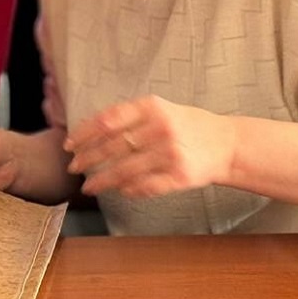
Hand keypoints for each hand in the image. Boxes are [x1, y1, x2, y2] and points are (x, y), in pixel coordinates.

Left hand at [65, 95, 235, 197]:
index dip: (84, 133)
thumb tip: (90, 130)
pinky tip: (120, 191)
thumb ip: (130, 116)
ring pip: (125, 170)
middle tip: (73, 167)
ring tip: (89, 187)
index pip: (108, 120)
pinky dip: (129, 190)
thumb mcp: (161, 109)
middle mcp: (160, 127)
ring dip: (102, 180)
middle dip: (88, 159)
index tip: (70, 144)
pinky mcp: (179, 175)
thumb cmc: (188, 126)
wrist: (228, 144)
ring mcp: (170, 153)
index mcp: (152, 107)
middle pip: (112, 146)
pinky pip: (146, 186)